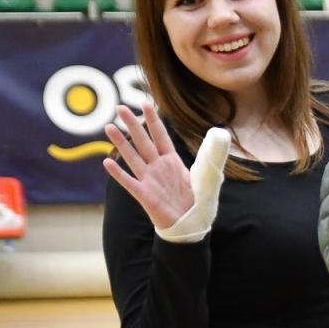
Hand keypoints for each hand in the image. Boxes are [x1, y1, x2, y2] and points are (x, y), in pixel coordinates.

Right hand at [103, 100, 198, 229]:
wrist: (190, 224)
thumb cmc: (196, 200)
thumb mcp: (207, 176)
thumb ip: (211, 157)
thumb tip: (221, 135)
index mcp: (172, 160)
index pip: (161, 136)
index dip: (154, 120)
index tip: (146, 103)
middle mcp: (158, 167)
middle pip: (143, 142)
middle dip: (133, 125)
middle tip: (120, 107)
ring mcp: (149, 179)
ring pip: (132, 157)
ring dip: (120, 143)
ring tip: (109, 127)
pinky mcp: (144, 195)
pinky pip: (129, 182)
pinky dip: (118, 173)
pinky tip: (107, 162)